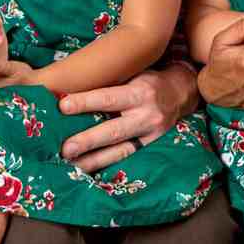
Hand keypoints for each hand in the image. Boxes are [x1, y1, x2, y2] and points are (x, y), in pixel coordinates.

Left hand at [57, 61, 196, 174]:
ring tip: (72, 165)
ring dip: (94, 160)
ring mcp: (151, 135)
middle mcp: (147, 115)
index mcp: (140, 92)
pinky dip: (107, 165)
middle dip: (88, 140)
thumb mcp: (133, 74)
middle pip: (114, 131)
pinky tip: (88, 169)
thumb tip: (71, 87)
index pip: (108, 98)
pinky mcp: (151, 148)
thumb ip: (110, 82)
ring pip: (120, 151)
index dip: (85, 102)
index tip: (62, 107)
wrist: (181, 94)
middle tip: (66, 149)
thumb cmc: (148, 81)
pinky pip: (128, 158)